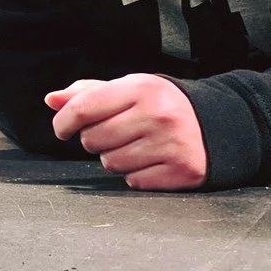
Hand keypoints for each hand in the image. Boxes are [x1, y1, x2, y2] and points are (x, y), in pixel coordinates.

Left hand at [45, 74, 205, 190]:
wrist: (219, 123)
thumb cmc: (162, 104)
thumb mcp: (129, 88)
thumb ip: (88, 93)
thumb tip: (51, 100)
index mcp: (142, 88)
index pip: (84, 108)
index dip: (63, 121)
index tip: (62, 129)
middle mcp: (158, 115)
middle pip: (93, 139)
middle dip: (94, 139)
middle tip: (114, 133)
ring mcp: (172, 144)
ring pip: (111, 163)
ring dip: (114, 157)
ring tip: (135, 145)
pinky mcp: (183, 170)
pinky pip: (133, 181)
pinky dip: (135, 174)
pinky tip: (150, 159)